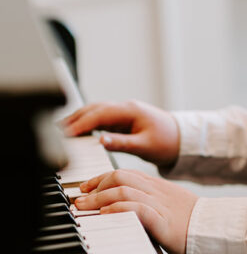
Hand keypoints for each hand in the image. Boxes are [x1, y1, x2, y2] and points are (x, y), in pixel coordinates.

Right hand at [63, 100, 179, 167]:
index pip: (100, 114)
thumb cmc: (167, 142)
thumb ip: (122, 143)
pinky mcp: (124, 118)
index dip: (81, 123)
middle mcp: (125, 108)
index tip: (66, 133)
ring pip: (97, 111)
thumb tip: (100, 141)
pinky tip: (79, 130)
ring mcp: (124, 112)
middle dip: (75, 118)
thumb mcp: (145, 146)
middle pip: (94, 109)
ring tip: (62, 129)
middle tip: (57, 130)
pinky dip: (89, 122)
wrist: (182, 139)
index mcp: (130, 111)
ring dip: (80, 118)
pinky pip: (102, 118)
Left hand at [74, 169, 196, 253]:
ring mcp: (160, 205)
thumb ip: (148, 204)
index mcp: (158, 186)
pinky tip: (105, 215)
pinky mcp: (163, 221)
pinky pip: (137, 209)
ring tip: (84, 207)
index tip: (85, 187)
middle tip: (79, 198)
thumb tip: (121, 210)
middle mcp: (157, 191)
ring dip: (99, 198)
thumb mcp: (168, 207)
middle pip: (121, 177)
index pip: (125, 173)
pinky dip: (117, 210)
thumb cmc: (192, 224)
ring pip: (124, 190)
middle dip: (96, 185)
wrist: (216, 230)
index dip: (101, 178)